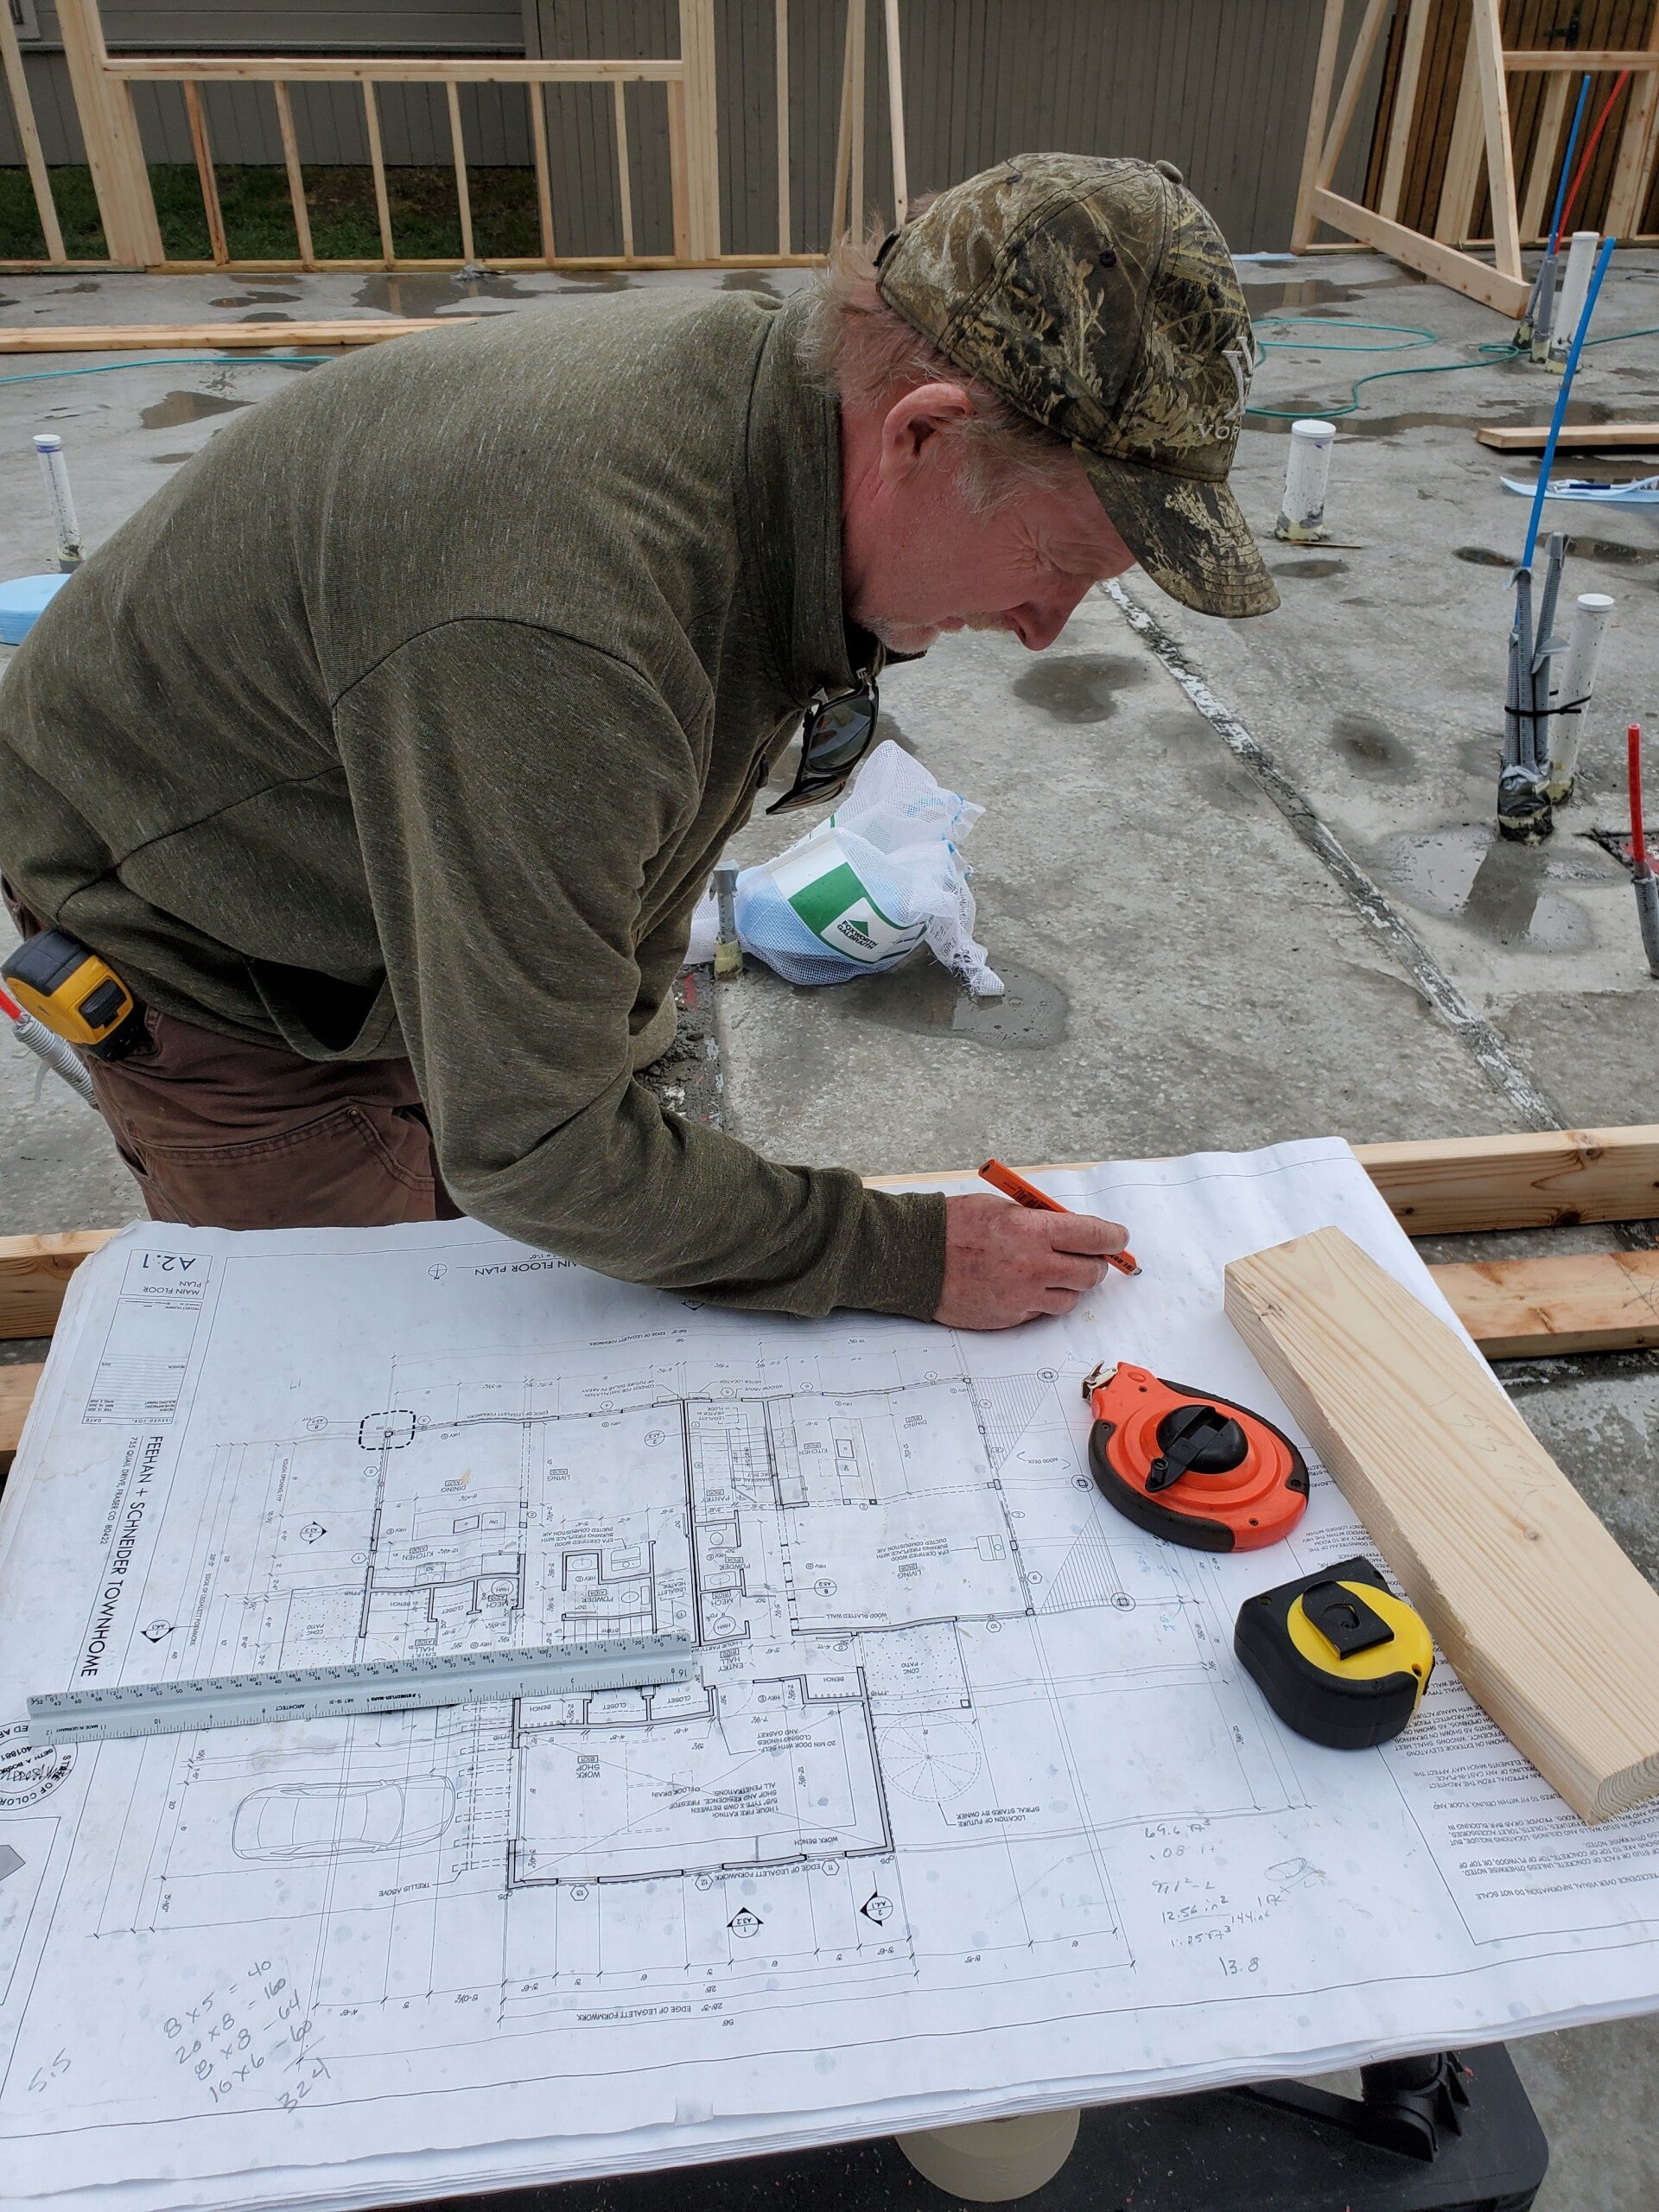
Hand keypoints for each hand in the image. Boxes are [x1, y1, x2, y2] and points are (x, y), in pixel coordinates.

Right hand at [934, 1195, 1130, 1329]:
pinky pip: (1040, 1313)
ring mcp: (1021, 1297)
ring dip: (1068, 1285)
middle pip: (1090, 1274)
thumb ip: (1040, 1221)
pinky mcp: (1009, 1318)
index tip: (1118, 1238)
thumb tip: (1071, 1232)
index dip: (1113, 1238)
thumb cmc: (953, 1226)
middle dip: (1094, 1264)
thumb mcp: (1002, 1208)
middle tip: (1087, 1257)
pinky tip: (1021, 1286)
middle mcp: (1033, 1267)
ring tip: (1048, 1272)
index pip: (1095, 1237)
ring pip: (1070, 1299)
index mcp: (1032, 1231)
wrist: (914, 1258)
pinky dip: (1040, 1301)